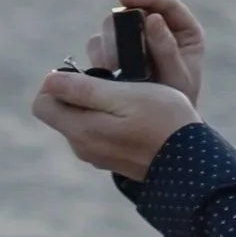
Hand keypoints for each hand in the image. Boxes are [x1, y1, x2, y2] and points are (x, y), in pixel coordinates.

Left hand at [32, 65, 199, 176]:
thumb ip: (83, 89)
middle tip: (113, 82)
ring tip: (128, 96)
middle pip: (60, 111)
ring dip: (96, 104)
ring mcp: (97, 155)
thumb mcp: (124, 95)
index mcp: (80, 131)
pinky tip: (135, 114)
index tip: (89, 74)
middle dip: (77, 92)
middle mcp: (82, 147)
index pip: (42, 103)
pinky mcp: (112, 158)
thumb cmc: (163, 121)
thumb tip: (47, 81)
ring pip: (81, 120)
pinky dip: (109, 118)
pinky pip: (98, 131)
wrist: (193, 162)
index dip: (58, 82)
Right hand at [95, 0, 203, 104]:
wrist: (162, 130)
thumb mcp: (177, 79)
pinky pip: (97, 46)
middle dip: (122, 29)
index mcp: (183, 31)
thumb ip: (167, 50)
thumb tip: (153, 18)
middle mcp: (156, 32)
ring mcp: (132, 43)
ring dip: (109, 47)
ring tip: (116, 71)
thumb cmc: (178, 105)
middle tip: (118, 53)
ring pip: (110, 28)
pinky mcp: (114, 56)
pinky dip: (98, 58)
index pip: (164, 3)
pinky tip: (107, 76)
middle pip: (131, 11)